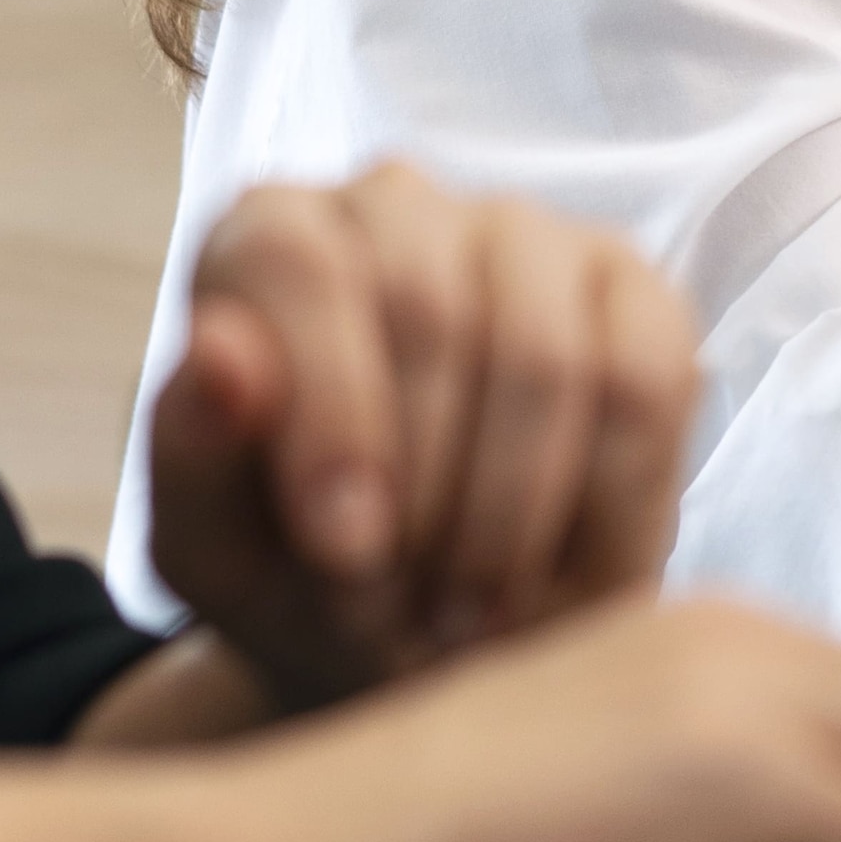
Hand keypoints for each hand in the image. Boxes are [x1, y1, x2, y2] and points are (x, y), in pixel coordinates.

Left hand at [148, 163, 698, 709]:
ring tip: (471, 616)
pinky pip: (646, 385)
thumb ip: (194, 454)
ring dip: (509, 514)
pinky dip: (609, 511)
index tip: (345, 548)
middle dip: (423, 487)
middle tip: (405, 613)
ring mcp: (530, 240)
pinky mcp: (640, 298)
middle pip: (426, 306)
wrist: (426, 636)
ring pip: (542, 353)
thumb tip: (218, 348)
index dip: (328, 407)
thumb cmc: (303, 577)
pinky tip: (566, 587)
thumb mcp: (218, 556)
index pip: (296, 262)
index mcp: (269, 237)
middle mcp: (398, 205)